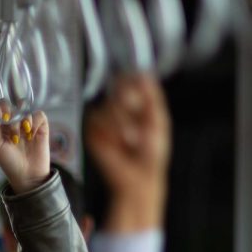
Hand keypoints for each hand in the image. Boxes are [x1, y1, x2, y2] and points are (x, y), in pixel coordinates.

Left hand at [0, 105, 49, 193]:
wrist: (27, 175)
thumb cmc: (9, 163)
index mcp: (3, 126)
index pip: (2, 107)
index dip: (2, 108)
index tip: (4, 119)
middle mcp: (15, 123)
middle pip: (14, 105)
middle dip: (12, 116)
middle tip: (13, 133)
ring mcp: (28, 124)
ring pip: (26, 109)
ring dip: (22, 121)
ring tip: (21, 137)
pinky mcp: (41, 127)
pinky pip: (39, 115)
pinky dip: (34, 122)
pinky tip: (31, 135)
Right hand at [84, 74, 170, 232]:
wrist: (138, 177)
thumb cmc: (151, 153)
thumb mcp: (158, 121)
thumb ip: (152, 97)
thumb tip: (144, 75)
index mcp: (137, 103)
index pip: (130, 80)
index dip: (134, 85)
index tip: (140, 98)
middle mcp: (120, 109)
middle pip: (119, 90)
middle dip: (130, 107)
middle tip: (136, 126)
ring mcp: (105, 120)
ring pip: (108, 105)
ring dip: (122, 124)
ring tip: (129, 139)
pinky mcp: (93, 132)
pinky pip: (97, 120)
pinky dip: (109, 132)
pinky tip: (116, 143)